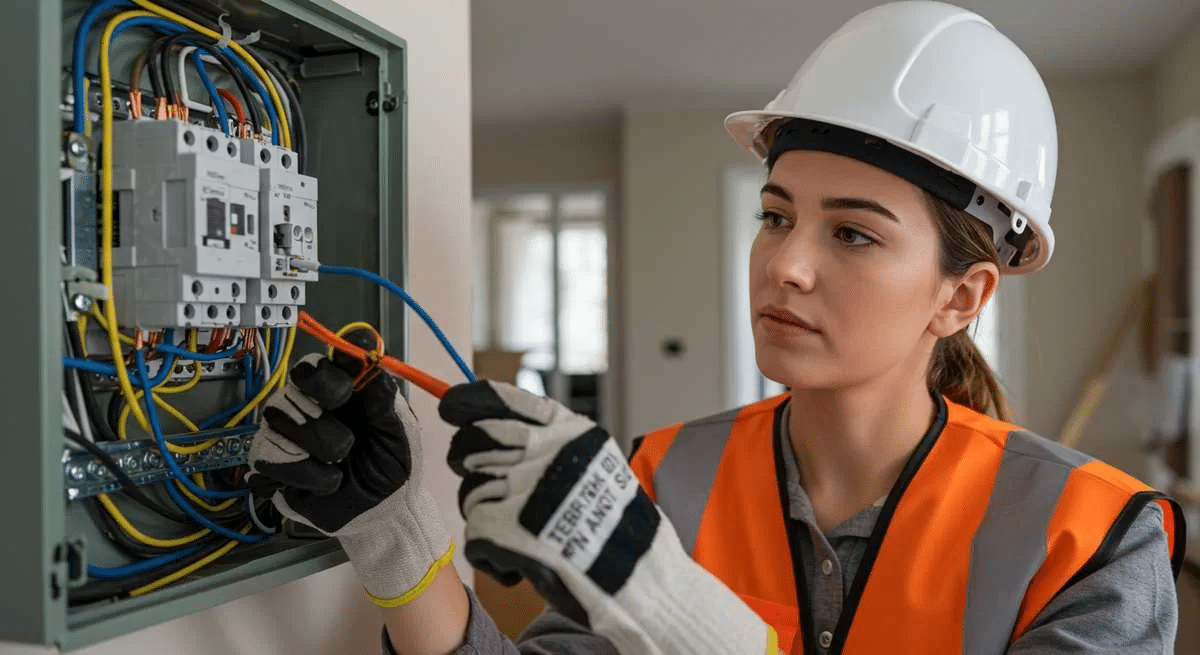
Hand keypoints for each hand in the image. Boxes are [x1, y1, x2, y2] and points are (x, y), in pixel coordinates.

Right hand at [248, 337, 452, 606]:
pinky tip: (326, 481)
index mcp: (347, 387)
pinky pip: (270, 454)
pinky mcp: (270, 458)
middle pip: (300, 376)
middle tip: (348, 434)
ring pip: (282, 415)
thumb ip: (386, 404)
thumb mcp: (399, 435)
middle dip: (326, 404)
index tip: (350, 383)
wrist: (380, 514)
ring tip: (340, 463)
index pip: (332, 357)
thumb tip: (376, 373)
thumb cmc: (391, 467)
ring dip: (320, 445)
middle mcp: (313, 399)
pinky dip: (306, 474)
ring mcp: (287, 426)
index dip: (336, 363)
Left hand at [440, 380, 777, 654]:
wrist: (640, 577)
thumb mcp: (591, 461)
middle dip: (467, 465)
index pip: (502, 399)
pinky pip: (474, 535)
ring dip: (486, 518)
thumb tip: (485, 421)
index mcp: (568, 430)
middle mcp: (546, 450)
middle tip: (487, 491)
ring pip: (470, 493)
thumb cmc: (613, 525)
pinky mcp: (511, 528)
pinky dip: (491, 558)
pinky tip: (519, 565)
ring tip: (521, 536)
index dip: (467, 401)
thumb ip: (548, 441)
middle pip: (472, 443)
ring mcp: (528, 487)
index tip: (449, 407)